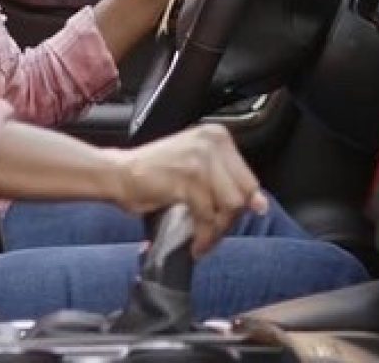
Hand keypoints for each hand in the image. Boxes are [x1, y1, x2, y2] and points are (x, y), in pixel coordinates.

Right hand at [108, 124, 268, 256]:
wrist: (118, 173)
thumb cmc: (153, 173)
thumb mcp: (195, 168)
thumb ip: (226, 181)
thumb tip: (260, 204)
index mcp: (217, 136)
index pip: (247, 178)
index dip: (241, 206)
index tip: (228, 220)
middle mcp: (212, 143)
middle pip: (242, 193)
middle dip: (228, 220)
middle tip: (212, 234)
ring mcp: (201, 159)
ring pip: (229, 207)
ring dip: (216, 231)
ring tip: (202, 241)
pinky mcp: (188, 179)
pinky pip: (208, 216)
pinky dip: (203, 236)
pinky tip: (195, 243)